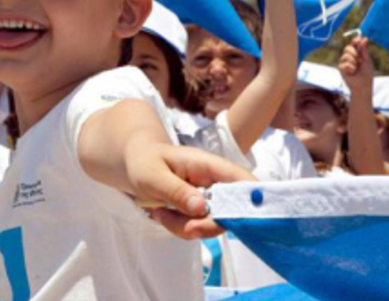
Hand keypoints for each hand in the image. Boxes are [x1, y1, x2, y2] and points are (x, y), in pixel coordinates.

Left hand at [128, 144, 256, 239]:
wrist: (135, 162)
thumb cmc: (144, 161)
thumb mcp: (153, 176)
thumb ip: (177, 191)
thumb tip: (202, 209)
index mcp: (209, 165)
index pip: (242, 180)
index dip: (253, 199)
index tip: (245, 220)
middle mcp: (215, 182)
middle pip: (231, 211)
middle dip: (207, 225)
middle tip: (184, 227)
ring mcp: (208, 198)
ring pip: (212, 224)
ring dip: (186, 227)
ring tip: (161, 213)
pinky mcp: (199, 210)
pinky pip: (197, 227)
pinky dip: (180, 227)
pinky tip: (163, 214)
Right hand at [339, 37, 373, 95]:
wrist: (363, 85)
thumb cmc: (367, 74)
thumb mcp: (367, 60)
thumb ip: (364, 50)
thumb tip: (364, 38)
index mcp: (356, 54)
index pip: (353, 44)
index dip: (355, 41)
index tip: (358, 40)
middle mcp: (349, 57)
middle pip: (348, 47)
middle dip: (355, 53)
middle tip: (359, 60)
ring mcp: (344, 62)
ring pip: (346, 55)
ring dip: (354, 62)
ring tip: (356, 69)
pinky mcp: (341, 68)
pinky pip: (344, 64)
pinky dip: (351, 68)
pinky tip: (352, 73)